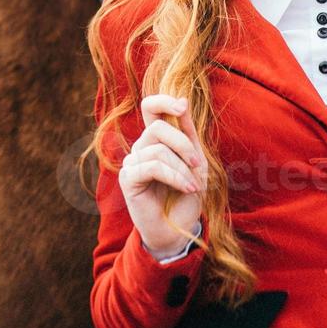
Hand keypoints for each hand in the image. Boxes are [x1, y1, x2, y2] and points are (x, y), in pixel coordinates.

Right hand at [121, 94, 206, 258]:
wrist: (180, 228)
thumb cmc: (187, 193)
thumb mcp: (196, 159)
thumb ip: (188, 132)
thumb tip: (183, 99)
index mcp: (156, 139)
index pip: (150, 107)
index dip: (163, 101)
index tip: (182, 108)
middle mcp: (141, 147)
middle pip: (157, 126)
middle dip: (183, 144)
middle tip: (198, 164)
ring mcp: (132, 162)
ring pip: (158, 149)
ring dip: (182, 168)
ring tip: (193, 185)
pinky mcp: (128, 179)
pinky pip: (152, 167)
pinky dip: (174, 177)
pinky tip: (186, 188)